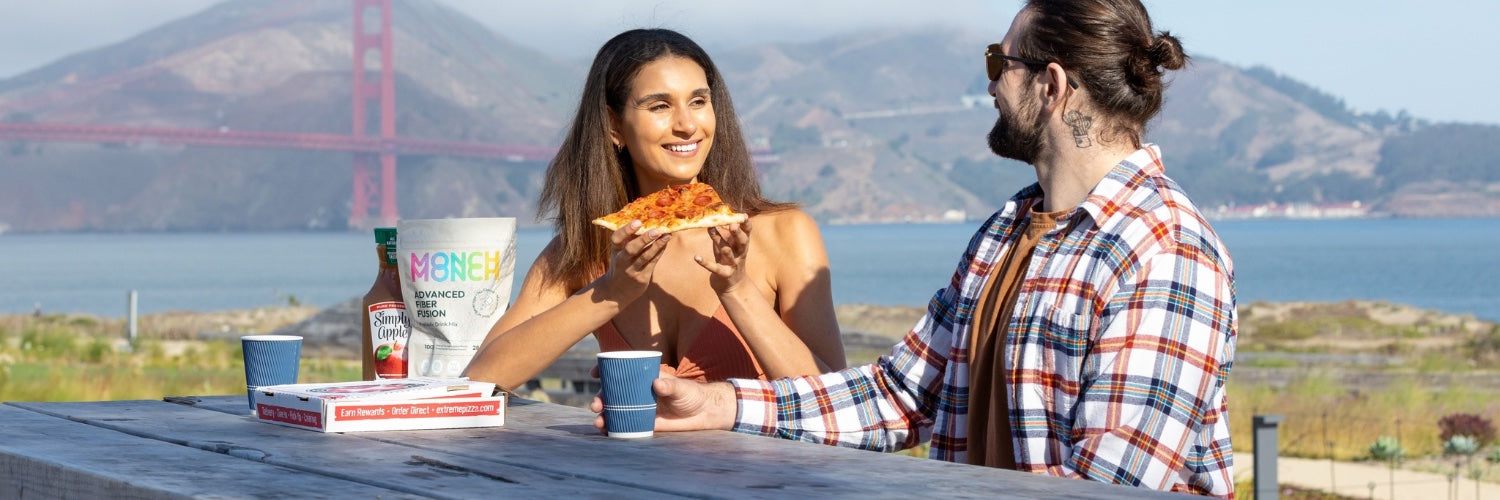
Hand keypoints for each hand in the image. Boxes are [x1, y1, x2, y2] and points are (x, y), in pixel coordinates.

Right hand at [591, 376, 735, 432]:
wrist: (703, 414)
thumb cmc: (692, 394)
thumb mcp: (682, 388)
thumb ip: (671, 386)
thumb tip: (657, 383)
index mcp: (644, 377)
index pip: (622, 370)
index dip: (605, 370)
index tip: (595, 373)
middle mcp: (638, 391)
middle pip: (613, 392)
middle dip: (601, 398)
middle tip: (596, 405)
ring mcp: (638, 407)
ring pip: (615, 409)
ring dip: (604, 415)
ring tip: (599, 423)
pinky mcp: (643, 423)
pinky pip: (624, 425)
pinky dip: (613, 428)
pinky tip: (606, 432)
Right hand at [598, 220, 669, 300]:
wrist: (616, 291)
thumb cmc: (621, 265)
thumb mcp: (619, 252)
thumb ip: (628, 239)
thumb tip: (647, 220)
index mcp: (615, 250)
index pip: (616, 239)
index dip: (626, 230)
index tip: (637, 221)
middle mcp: (621, 260)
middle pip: (631, 249)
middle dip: (644, 239)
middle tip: (656, 230)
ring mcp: (631, 270)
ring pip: (645, 256)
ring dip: (657, 245)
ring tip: (667, 235)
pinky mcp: (641, 278)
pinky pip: (652, 263)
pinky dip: (659, 252)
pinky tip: (665, 243)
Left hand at [693, 221, 749, 294]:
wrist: (733, 286)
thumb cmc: (728, 260)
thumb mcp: (728, 246)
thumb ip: (723, 234)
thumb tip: (716, 218)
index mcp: (742, 245)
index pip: (747, 233)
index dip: (746, 225)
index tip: (743, 216)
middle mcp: (740, 254)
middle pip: (742, 242)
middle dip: (737, 233)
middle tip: (733, 225)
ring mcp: (732, 264)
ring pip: (727, 251)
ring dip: (719, 241)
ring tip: (711, 231)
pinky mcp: (723, 274)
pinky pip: (714, 267)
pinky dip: (705, 262)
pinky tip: (696, 257)